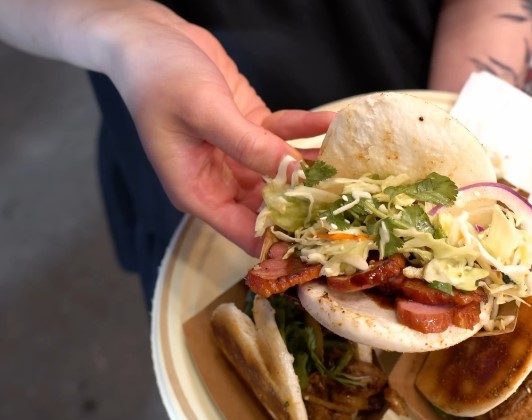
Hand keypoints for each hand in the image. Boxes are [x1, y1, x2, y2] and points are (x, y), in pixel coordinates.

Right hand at [101, 3, 333, 255]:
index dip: (280, 239)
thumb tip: (291, 173)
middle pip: (269, 206)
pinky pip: (284, 137)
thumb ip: (250, 145)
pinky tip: (331, 123)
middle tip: (346, 200)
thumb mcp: (206, 113)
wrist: (150, 37)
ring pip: (282, 172)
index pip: (243, 231)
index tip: (318, 239)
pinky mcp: (250, 128)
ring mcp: (237, 154)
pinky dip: (306, 131)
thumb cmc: (160, 78)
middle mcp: (218, 179)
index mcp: (196, 190)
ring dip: (313, 167)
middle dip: (306, 203)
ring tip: (350, 165)